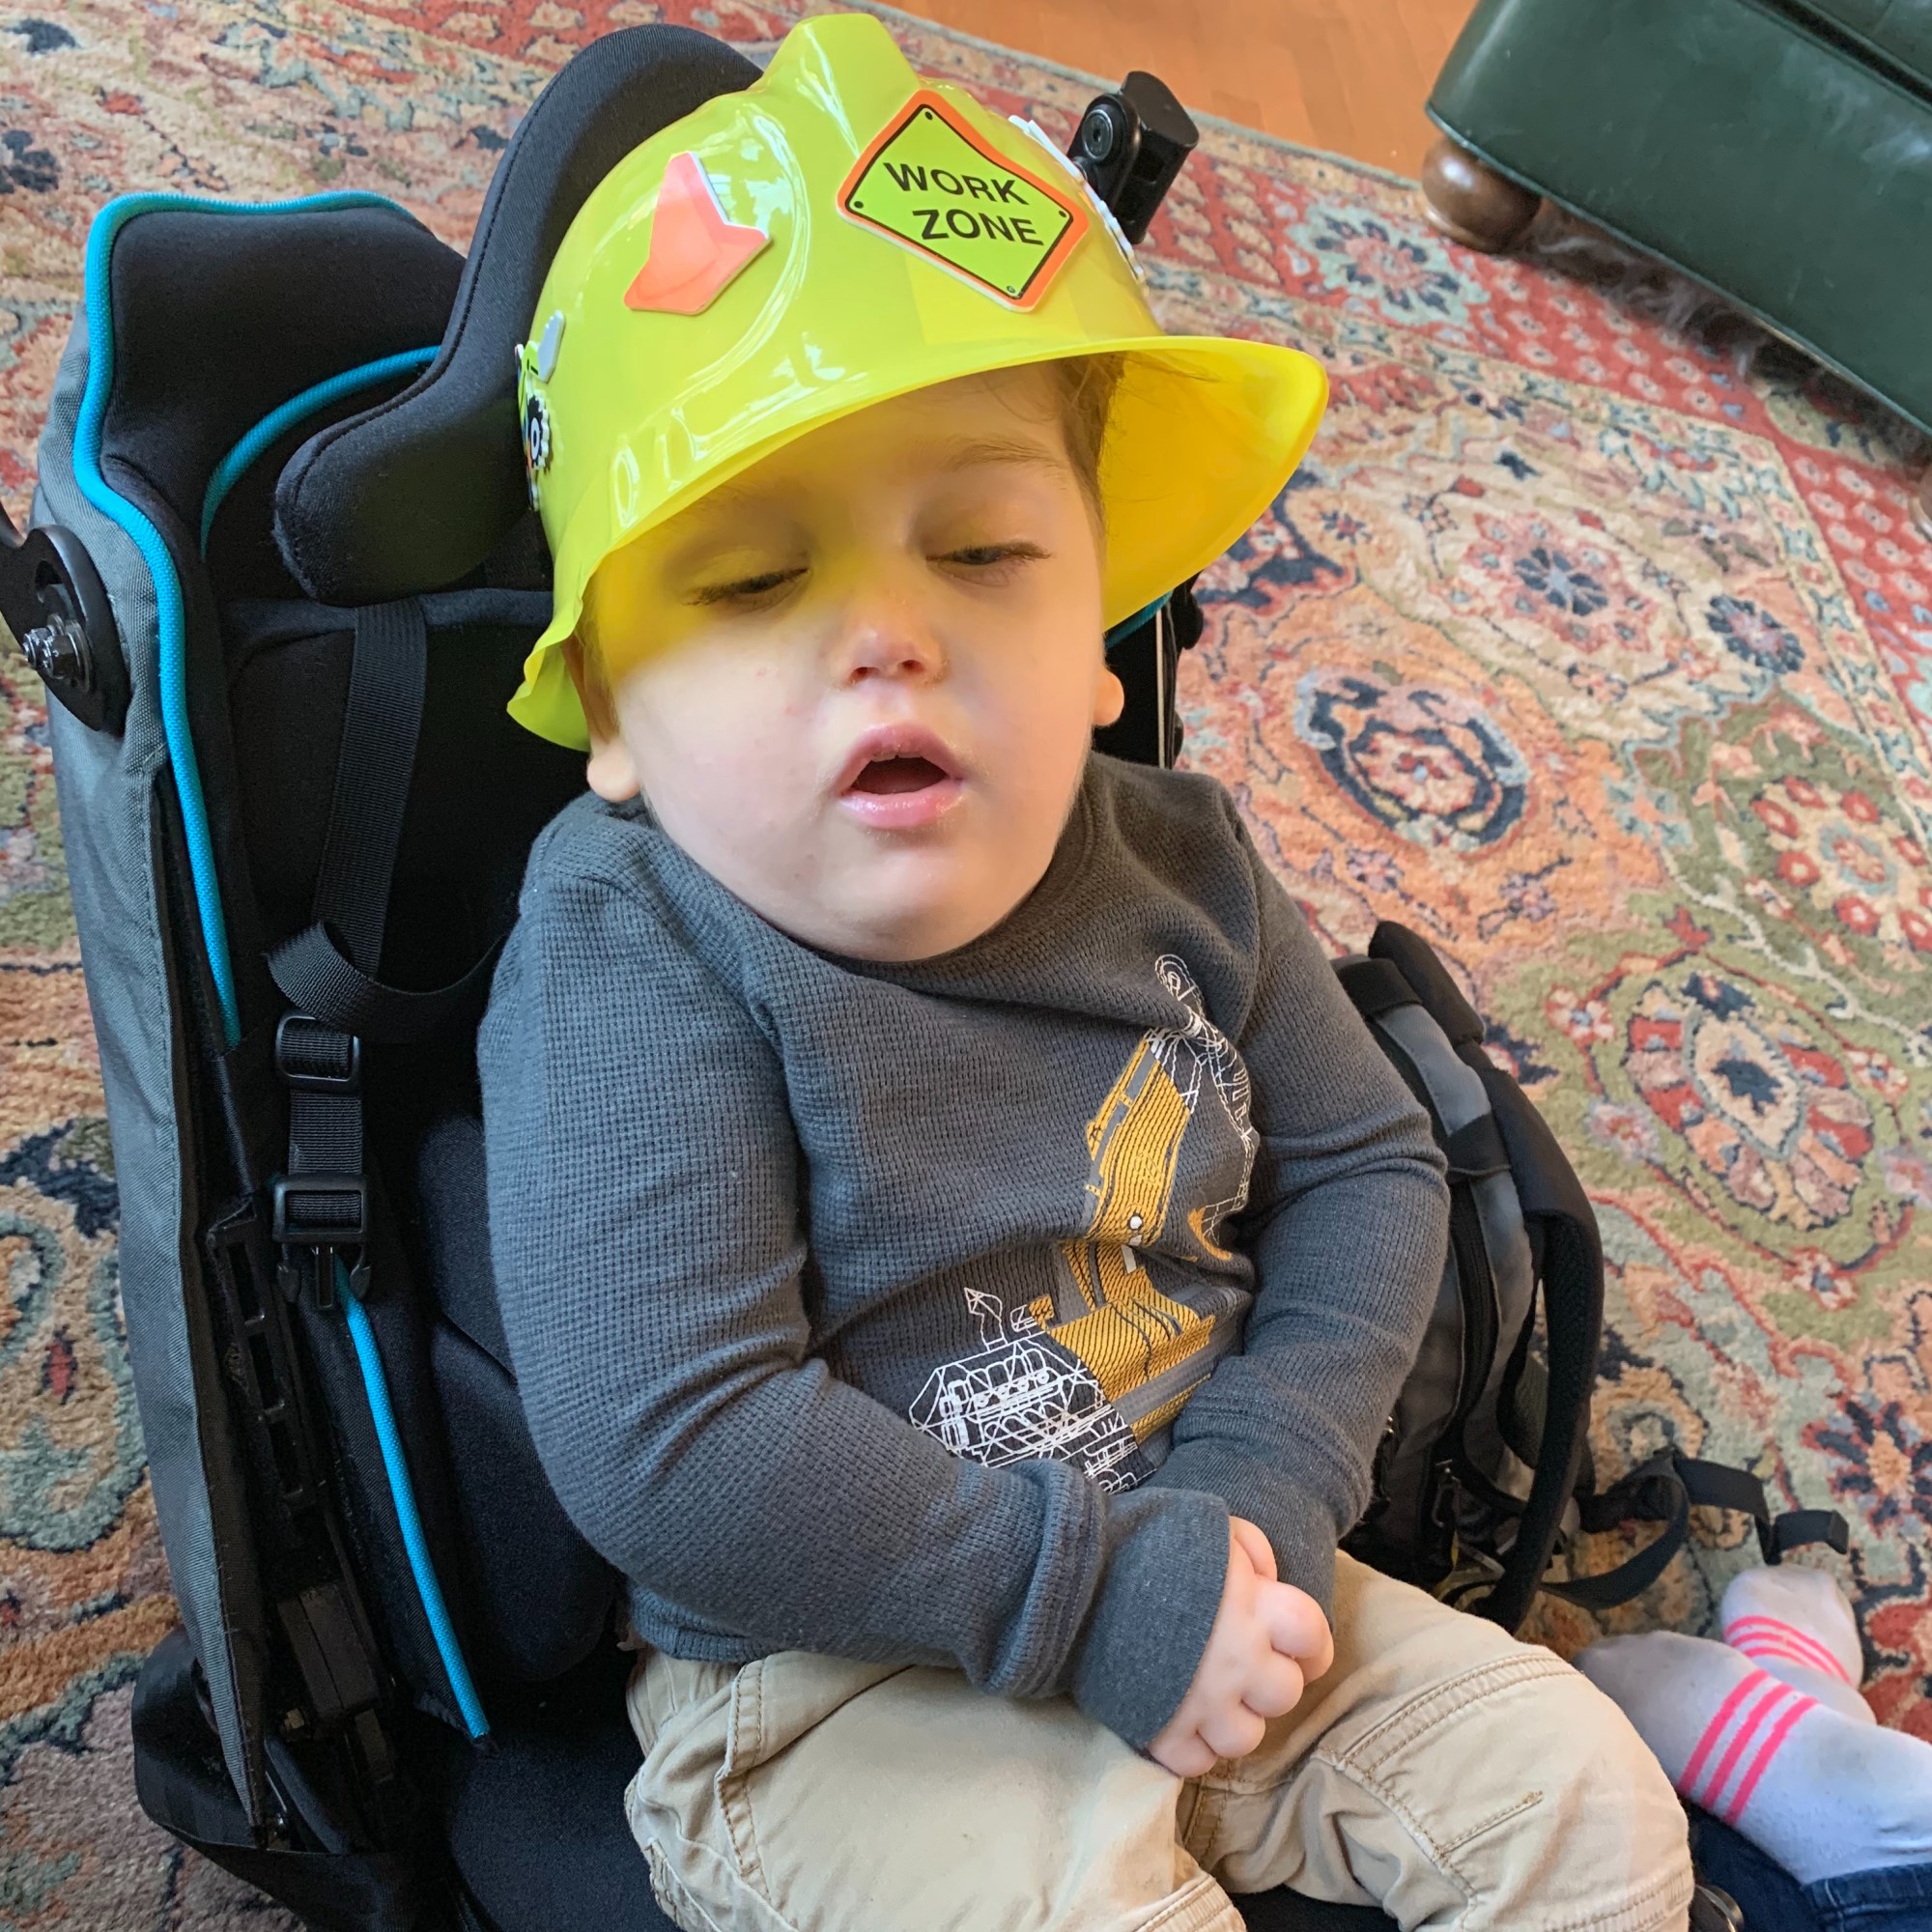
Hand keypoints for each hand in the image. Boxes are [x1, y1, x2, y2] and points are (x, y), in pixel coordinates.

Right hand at [1147, 1517, 1334, 1777]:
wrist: (1073, 1575)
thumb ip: (1251, 1548)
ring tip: (1212, 1697)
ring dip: (1234, 1719)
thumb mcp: (1209, 1524)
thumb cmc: (1144, 1541)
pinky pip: (1196, 1762)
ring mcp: (1200, 1703)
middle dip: (1269, 1680)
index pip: (1314, 1637)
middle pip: (1284, 1694)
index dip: (1311, 1644)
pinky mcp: (1161, 1730)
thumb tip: (1270, 1577)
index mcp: (1253, 1607)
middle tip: (1244, 1666)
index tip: (1299, 1647)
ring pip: (1245, 1739)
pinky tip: (1181, 1719)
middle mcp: (1237, 1661)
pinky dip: (1194, 1747)